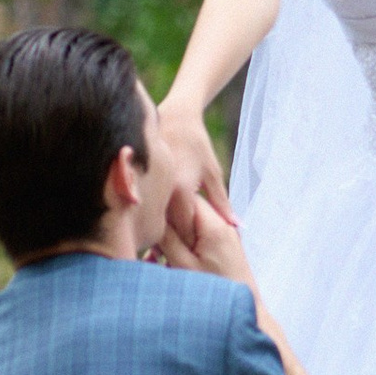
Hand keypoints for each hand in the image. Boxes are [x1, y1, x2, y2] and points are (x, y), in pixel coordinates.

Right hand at [153, 101, 235, 244]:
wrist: (175, 116)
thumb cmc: (197, 144)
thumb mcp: (213, 174)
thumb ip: (222, 202)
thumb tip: (236, 226)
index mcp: (181, 190)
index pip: (184, 228)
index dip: (189, 245)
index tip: (195, 258)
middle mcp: (162, 190)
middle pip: (165, 228)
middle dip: (173, 243)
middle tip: (179, 256)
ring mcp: (147, 185)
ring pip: (153, 219)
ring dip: (160, 232)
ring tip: (165, 247)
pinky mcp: (138, 181)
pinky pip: (145, 206)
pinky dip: (151, 216)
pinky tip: (155, 223)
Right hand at [157, 204, 254, 291]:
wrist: (245, 315)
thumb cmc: (215, 293)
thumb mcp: (184, 266)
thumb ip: (167, 239)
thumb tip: (151, 217)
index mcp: (214, 225)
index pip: (186, 196)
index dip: (164, 206)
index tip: (149, 223)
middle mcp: (222, 225)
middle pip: (186, 210)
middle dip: (166, 227)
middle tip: (152, 247)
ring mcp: (223, 236)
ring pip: (189, 226)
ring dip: (171, 240)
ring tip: (156, 261)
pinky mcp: (221, 247)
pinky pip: (196, 239)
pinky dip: (181, 248)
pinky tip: (166, 266)